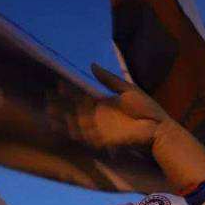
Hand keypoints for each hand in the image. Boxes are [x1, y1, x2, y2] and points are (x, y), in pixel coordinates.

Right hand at [55, 63, 169, 151]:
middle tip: (45, 99)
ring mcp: (101, 129)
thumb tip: (92, 65)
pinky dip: (75, 134)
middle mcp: (98, 117)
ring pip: (76, 124)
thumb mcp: (127, 89)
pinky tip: (64, 129)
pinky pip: (87, 137)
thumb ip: (109, 79)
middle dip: (61, 106)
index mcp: (103, 104)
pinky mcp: (105, 140)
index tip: (57, 83)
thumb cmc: (147, 109)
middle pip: (75, 111)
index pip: (81, 97)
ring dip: (63, 120)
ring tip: (48, 114)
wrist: (159, 127)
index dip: (69, 92)